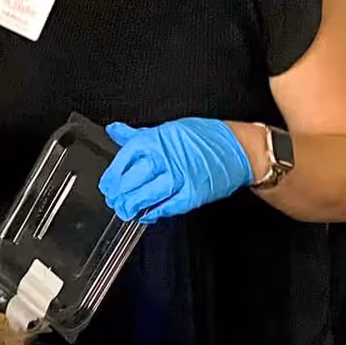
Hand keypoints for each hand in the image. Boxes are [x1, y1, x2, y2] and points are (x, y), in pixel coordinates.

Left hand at [100, 119, 252, 220]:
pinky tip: (146, 215)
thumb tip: (114, 131)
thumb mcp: (168, 129)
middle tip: (113, 200)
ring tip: (125, 210)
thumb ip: (138, 134)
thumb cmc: (204, 137)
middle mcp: (169, 156)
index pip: (127, 155)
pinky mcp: (194, 193)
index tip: (107, 184)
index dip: (113, 173)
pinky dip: (156, 212)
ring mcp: (182, 176)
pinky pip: (170, 206)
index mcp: (159, 138)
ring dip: (134, 204)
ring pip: (150, 192)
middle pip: (136, 176)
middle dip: (120, 191)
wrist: (238, 148)